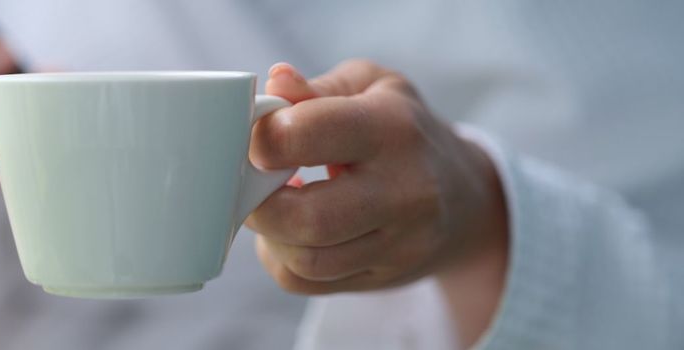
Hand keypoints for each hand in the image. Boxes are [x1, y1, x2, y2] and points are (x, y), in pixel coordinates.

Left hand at [247, 61, 508, 344]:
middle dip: (258, 201)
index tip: (253, 136)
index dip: (263, 137)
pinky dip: (280, 259)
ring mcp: (399, 244)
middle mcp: (404, 191)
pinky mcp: (382, 278)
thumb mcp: (372, 87)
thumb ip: (317, 88)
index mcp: (393, 129)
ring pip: (305, 260)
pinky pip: (306, 282)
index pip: (308, 133)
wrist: (466, 196)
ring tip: (271, 204)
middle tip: (249, 181)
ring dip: (269, 234)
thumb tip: (274, 82)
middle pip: (306, 217)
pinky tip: (289, 232)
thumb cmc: (402, 129)